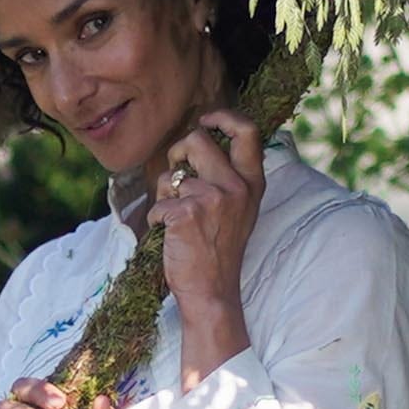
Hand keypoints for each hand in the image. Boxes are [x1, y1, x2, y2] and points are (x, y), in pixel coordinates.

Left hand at [146, 113, 264, 343]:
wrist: (212, 292)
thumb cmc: (218, 250)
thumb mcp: (237, 208)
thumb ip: (226, 175)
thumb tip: (196, 140)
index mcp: (251, 183)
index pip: (247, 131)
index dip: (223, 117)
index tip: (207, 121)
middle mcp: (236, 186)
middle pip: (197, 139)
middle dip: (177, 151)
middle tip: (176, 175)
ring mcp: (212, 198)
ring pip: (171, 174)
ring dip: (164, 195)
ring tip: (178, 221)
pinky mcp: (186, 213)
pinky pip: (157, 202)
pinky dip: (156, 220)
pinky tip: (172, 238)